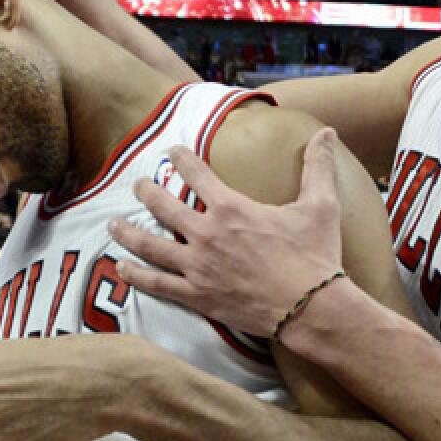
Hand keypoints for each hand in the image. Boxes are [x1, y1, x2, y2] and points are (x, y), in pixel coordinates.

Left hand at [110, 127, 343, 336]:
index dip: (181, 159)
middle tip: (138, 185)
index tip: (171, 152)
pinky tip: (121, 268)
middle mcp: (207, 234)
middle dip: (147, 192)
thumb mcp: (321, 205)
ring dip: (128, 232)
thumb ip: (318, 165)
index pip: (196, 173)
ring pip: (151, 246)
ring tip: (113, 224)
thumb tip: (328, 132)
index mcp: (231, 208)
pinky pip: (159, 284)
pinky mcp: (198, 297)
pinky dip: (137, 276)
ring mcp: (198, 267)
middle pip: (164, 206)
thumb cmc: (315, 255)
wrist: (312, 309)